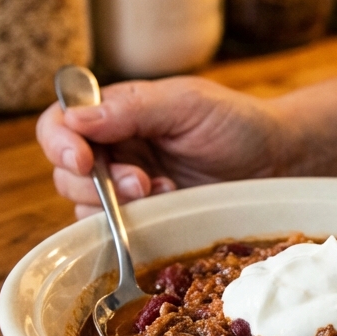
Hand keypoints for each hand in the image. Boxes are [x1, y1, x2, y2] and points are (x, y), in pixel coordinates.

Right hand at [36, 76, 287, 218]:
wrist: (277, 162)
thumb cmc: (235, 123)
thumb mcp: (187, 104)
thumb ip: (132, 108)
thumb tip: (77, 119)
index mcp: (114, 113)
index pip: (59, 124)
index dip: (59, 142)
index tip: (83, 159)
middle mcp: (112, 150)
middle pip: (64, 171)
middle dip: (96, 181)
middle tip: (142, 182)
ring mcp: (125, 188)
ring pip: (83, 205)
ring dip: (115, 205)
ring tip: (163, 191)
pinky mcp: (144, 220)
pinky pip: (111, 231)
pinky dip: (130, 226)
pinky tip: (167, 208)